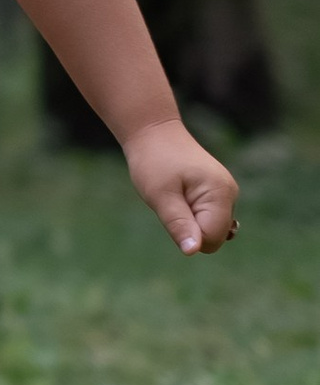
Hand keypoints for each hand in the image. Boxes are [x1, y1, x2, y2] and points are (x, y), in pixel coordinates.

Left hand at [124, 117, 239, 255]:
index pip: (212, 239)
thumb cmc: (154, 162)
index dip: (188, 235)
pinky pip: (208, 218)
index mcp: (221, 194)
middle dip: (190, 228)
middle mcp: (230, 194)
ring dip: (190, 221)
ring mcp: (226, 193)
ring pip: (211, 229)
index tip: (172, 211)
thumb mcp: (161, 196)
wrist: (154, 133)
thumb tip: (193, 251)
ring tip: (176, 197)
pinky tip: (182, 198)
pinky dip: (193, 215)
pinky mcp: (218, 193)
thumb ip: (179, 224)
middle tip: (172, 202)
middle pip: (215, 237)